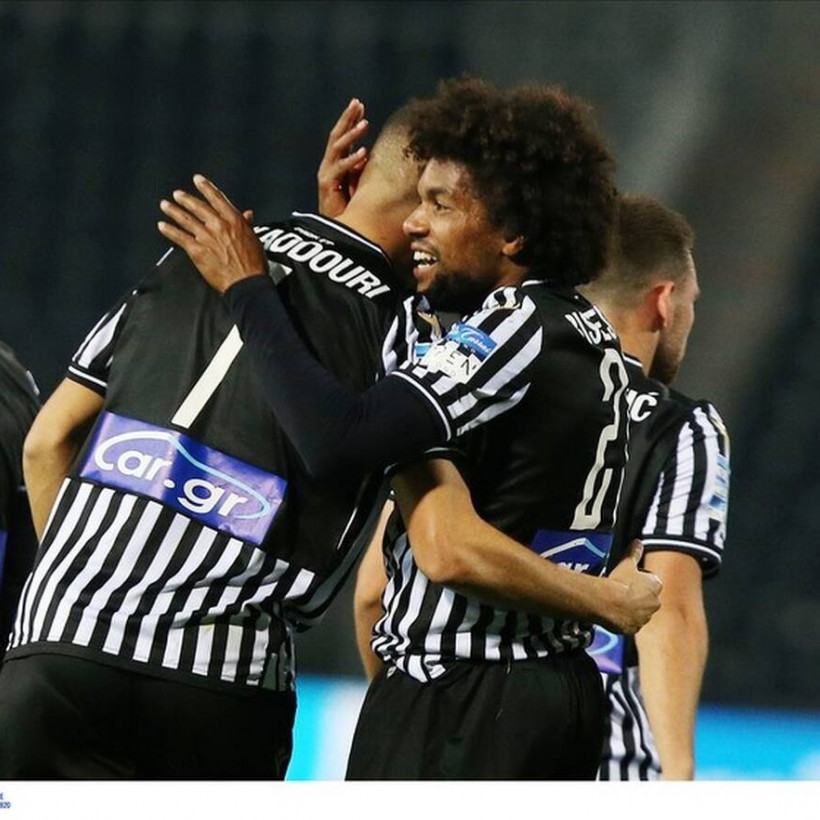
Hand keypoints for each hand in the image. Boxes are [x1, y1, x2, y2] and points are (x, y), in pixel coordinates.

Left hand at [157, 174, 265, 293]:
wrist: (246, 283)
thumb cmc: (254, 264)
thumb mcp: (255, 239)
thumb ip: (247, 225)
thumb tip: (248, 214)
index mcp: (234, 220)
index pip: (217, 198)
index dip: (206, 187)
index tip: (198, 180)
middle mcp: (218, 225)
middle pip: (198, 207)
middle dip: (186, 199)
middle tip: (177, 194)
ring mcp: (206, 238)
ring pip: (186, 220)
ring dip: (174, 211)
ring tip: (165, 205)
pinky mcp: (197, 251)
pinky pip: (180, 238)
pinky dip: (169, 231)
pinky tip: (162, 226)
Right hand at [317, 98, 368, 217]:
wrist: (336, 230)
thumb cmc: (347, 208)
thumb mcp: (355, 185)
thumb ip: (358, 171)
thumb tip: (367, 157)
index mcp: (335, 163)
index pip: (342, 137)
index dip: (349, 121)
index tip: (360, 106)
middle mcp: (328, 165)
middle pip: (336, 137)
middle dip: (347, 119)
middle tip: (357, 103)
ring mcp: (326, 174)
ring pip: (338, 149)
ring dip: (352, 135)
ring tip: (365, 124)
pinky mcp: (328, 186)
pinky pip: (341, 170)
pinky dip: (353, 161)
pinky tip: (364, 152)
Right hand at [604, 540, 662, 634]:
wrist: (607, 603)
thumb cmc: (619, 582)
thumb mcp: (626, 563)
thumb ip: (634, 552)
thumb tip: (637, 542)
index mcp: (656, 586)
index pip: (652, 581)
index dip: (640, 579)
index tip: (630, 578)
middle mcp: (654, 604)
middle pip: (647, 598)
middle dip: (638, 595)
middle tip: (622, 589)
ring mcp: (644, 618)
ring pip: (639, 612)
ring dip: (631, 608)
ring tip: (617, 601)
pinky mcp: (634, 628)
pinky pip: (630, 623)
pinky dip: (624, 619)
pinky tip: (614, 612)